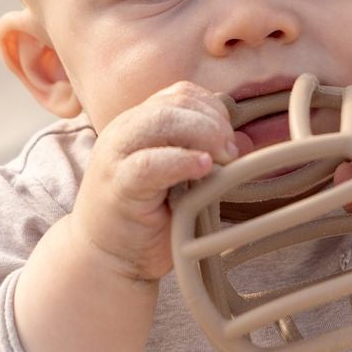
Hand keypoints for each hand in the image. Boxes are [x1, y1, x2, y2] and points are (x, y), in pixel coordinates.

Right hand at [69, 82, 252, 282]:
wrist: (106, 258)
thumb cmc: (148, 220)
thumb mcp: (182, 180)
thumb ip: (205, 156)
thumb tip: (244, 142)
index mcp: (140, 124)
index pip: (181, 93)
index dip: (213, 109)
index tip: (232, 141)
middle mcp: (125, 131)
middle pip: (174, 101)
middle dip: (213, 122)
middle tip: (233, 154)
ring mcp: (117, 155)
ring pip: (161, 120)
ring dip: (203, 135)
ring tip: (223, 160)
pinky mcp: (118, 185)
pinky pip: (150, 163)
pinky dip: (182, 161)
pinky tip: (204, 169)